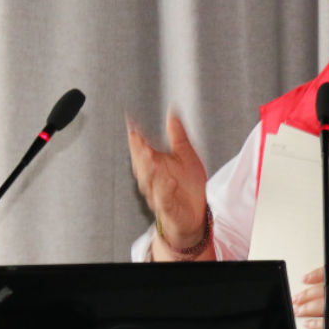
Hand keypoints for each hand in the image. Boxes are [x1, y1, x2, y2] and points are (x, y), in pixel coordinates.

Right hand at [127, 110, 207, 248]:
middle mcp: (153, 180)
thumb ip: (177, 136)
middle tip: (139, 139)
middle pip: (142, 165)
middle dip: (139, 153)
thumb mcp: (186, 156)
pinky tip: (169, 180)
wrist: (196, 215)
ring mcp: (159, 194)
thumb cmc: (187, 185)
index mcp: (155, 165)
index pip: (142, 149)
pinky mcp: (168, 209)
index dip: (136, 138)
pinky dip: (165, 190)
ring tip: (152, 158)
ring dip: (150, 170)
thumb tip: (171, 113)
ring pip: (150, 182)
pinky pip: (165, 199)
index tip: (132, 123)